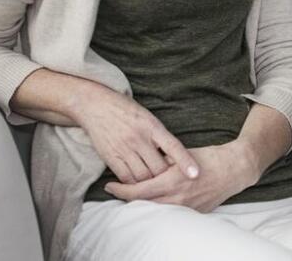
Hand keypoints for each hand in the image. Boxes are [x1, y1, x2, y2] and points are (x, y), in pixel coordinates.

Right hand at [69, 82, 199, 184]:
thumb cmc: (127, 111)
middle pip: (158, 167)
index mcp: (152, 126)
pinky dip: (133, 184)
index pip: (173, 146)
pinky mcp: (110, 156)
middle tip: (172, 181)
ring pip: (143, 176)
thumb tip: (175, 156)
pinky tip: (138, 185)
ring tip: (156, 185)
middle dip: (166, 176)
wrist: (96, 105)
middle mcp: (139, 138)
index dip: (185, 162)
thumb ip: (160, 136)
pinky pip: (125, 177)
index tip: (196, 175)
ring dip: (151, 183)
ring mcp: (124, 148)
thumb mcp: (148, 117)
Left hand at [104, 141, 256, 211]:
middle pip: (143, 205)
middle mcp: (178, 197)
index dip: (120, 190)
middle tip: (118, 192)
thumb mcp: (183, 152)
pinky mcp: (196, 212)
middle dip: (128, 199)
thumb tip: (146, 159)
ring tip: (135, 196)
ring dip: (143, 205)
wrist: (237, 168)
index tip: (110, 186)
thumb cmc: (212, 156)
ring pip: (156, 211)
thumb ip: (163, 158)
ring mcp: (187, 207)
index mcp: (173, 180)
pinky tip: (157, 201)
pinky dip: (161, 208)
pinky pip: (172, 213)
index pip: (138, 191)